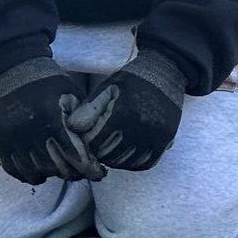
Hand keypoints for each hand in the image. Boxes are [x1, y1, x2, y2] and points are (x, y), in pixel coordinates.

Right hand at [0, 58, 106, 184]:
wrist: (15, 69)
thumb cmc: (51, 82)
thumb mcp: (73, 95)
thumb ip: (83, 120)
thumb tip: (96, 146)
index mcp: (52, 119)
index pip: (74, 154)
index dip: (89, 168)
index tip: (99, 173)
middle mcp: (30, 131)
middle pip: (54, 167)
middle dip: (72, 173)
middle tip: (82, 173)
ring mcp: (12, 138)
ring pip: (33, 171)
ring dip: (50, 175)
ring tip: (61, 172)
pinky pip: (12, 168)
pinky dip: (27, 175)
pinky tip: (39, 173)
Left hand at [68, 51, 188, 172]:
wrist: (165, 74)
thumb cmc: (131, 81)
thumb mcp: (107, 89)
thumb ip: (88, 110)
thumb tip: (72, 129)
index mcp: (121, 114)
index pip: (93, 142)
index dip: (85, 141)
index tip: (85, 136)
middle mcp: (139, 128)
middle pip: (107, 155)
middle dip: (97, 152)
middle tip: (96, 144)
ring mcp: (154, 136)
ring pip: (125, 163)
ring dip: (113, 159)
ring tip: (109, 148)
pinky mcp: (166, 141)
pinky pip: (144, 164)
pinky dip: (132, 163)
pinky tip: (126, 154)